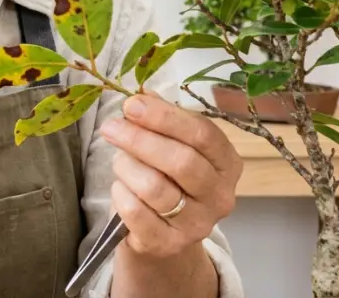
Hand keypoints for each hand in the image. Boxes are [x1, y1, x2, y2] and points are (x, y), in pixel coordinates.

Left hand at [100, 93, 242, 259]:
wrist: (162, 238)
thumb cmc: (167, 182)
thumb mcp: (172, 147)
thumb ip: (161, 120)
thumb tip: (141, 94)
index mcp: (227, 164)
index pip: (203, 134)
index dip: (165, 117)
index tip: (131, 105)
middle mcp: (220, 196)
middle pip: (181, 161)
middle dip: (140, 139)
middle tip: (111, 127)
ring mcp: (197, 224)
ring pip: (155, 187)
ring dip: (127, 167)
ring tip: (119, 161)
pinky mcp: (168, 244)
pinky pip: (135, 212)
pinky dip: (121, 194)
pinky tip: (120, 187)